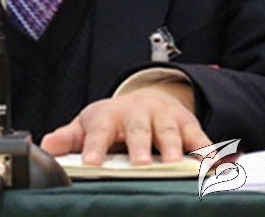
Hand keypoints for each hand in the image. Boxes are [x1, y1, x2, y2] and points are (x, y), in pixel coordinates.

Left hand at [40, 81, 210, 164]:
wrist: (146, 100)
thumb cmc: (114, 120)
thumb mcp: (89, 125)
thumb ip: (70, 138)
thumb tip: (46, 146)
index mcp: (111, 115)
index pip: (99, 129)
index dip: (95, 146)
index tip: (91, 163)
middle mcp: (140, 113)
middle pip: (139, 128)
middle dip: (140, 145)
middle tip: (140, 163)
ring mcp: (166, 119)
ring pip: (172, 132)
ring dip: (175, 147)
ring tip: (176, 163)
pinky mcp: (190, 127)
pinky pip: (203, 141)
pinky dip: (212, 152)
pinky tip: (217, 165)